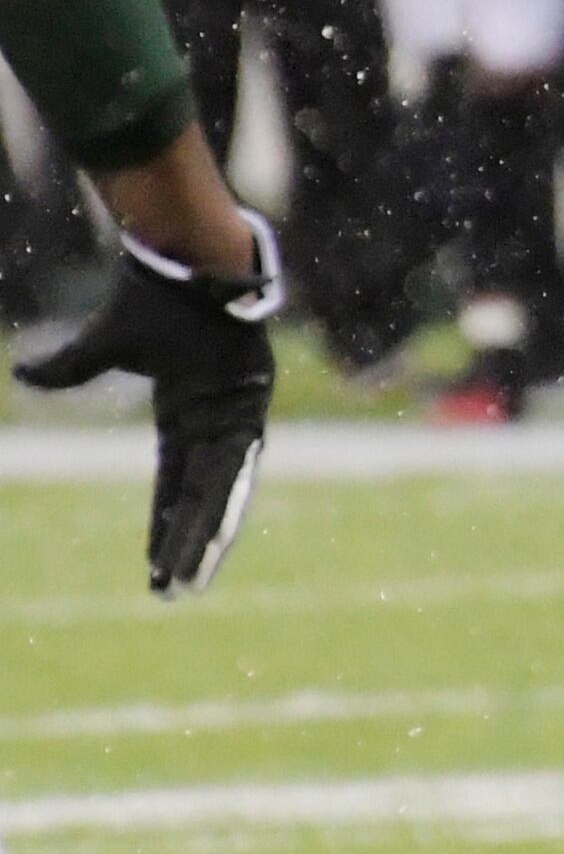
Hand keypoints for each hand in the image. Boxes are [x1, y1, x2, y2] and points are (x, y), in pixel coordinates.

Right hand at [14, 214, 280, 596]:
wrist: (189, 259)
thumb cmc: (153, 297)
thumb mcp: (103, 346)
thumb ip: (68, 370)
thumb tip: (21, 376)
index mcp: (184, 415)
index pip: (174, 485)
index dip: (166, 526)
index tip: (157, 568)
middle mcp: (214, 422)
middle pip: (199, 498)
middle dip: (186, 546)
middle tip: (173, 593)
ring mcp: (237, 415)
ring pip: (221, 492)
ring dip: (206, 537)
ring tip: (192, 581)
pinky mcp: (250, 404)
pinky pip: (237, 465)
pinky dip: (226, 500)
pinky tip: (216, 537)